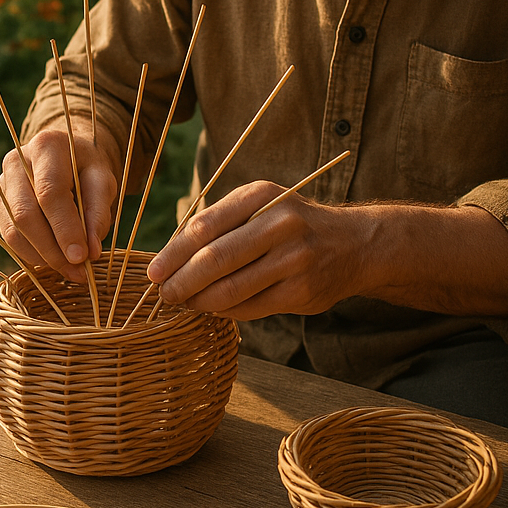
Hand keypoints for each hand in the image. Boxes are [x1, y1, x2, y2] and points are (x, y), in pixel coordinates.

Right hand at [0, 124, 120, 281]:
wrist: (66, 159)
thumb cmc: (87, 170)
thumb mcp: (103, 181)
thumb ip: (99, 213)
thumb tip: (91, 252)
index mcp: (46, 147)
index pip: (50, 193)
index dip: (65, 228)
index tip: (82, 257)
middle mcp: (16, 162)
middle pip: (25, 214)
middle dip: (51, 249)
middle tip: (78, 271)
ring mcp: (2, 183)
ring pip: (13, 230)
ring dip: (42, 257)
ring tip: (70, 270)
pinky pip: (9, 236)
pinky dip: (32, 254)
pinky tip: (54, 260)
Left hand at [146, 181, 364, 319]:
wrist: (354, 244)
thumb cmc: (289, 224)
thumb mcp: (258, 206)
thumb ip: (218, 224)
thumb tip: (168, 258)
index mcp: (261, 196)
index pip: (204, 227)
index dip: (173, 254)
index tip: (153, 273)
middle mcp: (280, 224)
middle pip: (214, 260)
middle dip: (181, 282)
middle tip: (164, 294)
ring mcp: (294, 259)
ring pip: (230, 289)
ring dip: (199, 301)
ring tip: (185, 302)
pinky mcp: (302, 292)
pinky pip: (249, 308)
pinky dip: (224, 311)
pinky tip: (213, 307)